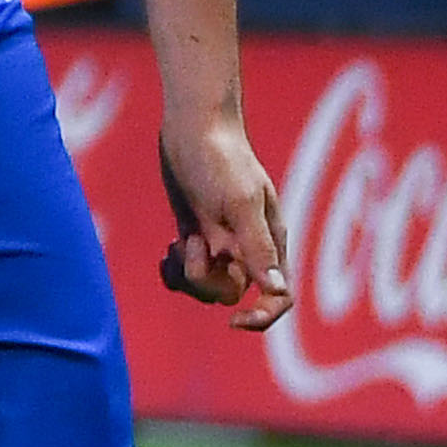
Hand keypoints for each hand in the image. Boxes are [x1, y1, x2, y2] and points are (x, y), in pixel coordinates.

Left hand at [158, 110, 292, 331]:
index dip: (263, 318)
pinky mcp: (194, 231)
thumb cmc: (222, 158)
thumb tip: (276, 290)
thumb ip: (257, 247)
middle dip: (206, 282)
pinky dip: (175, 269)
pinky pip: (186, 270)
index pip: (280, 297)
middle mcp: (247, 248)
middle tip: (192, 243)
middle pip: (231, 294)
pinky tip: (166, 252)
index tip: (234, 321)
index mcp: (270, 244)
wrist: (193, 125)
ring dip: (187, 274)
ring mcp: (219, 241)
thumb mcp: (240, 202)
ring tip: (178, 243)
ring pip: (206, 285)